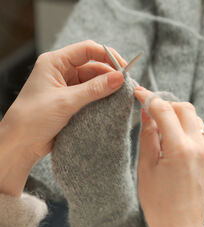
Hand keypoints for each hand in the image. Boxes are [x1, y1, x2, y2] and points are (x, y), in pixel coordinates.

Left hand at [0, 40, 125, 196]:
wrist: (22, 143)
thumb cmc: (34, 117)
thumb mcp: (66, 101)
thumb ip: (94, 89)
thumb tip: (119, 78)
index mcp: (55, 63)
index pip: (86, 50)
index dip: (107, 55)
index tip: (124, 67)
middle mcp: (61, 72)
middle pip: (92, 66)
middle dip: (109, 74)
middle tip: (127, 85)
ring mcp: (66, 88)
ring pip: (92, 82)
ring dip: (106, 88)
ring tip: (122, 95)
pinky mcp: (70, 103)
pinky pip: (90, 96)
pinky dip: (101, 99)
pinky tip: (112, 104)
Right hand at [134, 87, 203, 226]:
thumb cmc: (159, 204)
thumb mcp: (146, 168)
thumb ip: (148, 136)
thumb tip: (147, 113)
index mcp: (179, 149)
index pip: (165, 110)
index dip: (149, 98)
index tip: (139, 93)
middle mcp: (199, 148)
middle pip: (186, 109)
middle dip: (167, 106)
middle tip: (152, 114)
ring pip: (197, 122)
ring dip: (179, 119)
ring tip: (163, 133)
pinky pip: (202, 138)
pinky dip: (188, 134)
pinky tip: (175, 148)